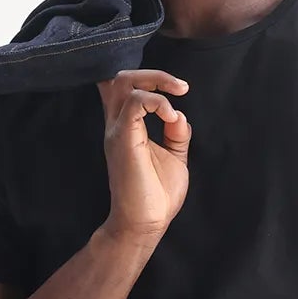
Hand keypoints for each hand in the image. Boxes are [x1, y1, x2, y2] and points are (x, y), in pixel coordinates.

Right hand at [98, 68, 190, 241]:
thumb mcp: (174, 157)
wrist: (144, 223)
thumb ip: (176, 133)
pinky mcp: (123, 139)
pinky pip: (134, 103)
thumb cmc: (156, 196)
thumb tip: (179, 113)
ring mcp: (117, 130)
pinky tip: (171, 117)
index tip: (177, 90)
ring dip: (156, 82)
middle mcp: (116, 125)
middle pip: (122, 77)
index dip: (146, 78)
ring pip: (124, 82)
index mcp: (126, 127)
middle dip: (153, 75)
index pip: (123, 88)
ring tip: (178, 94)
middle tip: (180, 87)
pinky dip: (157, 102)